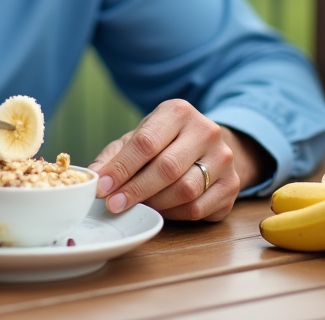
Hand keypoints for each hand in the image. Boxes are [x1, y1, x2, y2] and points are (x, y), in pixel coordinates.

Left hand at [89, 99, 244, 221]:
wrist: (207, 147)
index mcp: (178, 111)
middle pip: (167, 168)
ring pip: (185, 190)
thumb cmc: (164, 143)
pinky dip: (174, 214)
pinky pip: (198, 208)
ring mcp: (223, 158)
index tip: (102, 187)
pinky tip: (162, 209)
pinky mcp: (232, 185)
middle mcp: (206, 130)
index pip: (146, 142)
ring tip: (137, 206)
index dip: (122, 168)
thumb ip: (114, 157)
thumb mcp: (137, 139)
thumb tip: (92, 176)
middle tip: (114, 204)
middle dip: (136, 190)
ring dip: (155, 203)